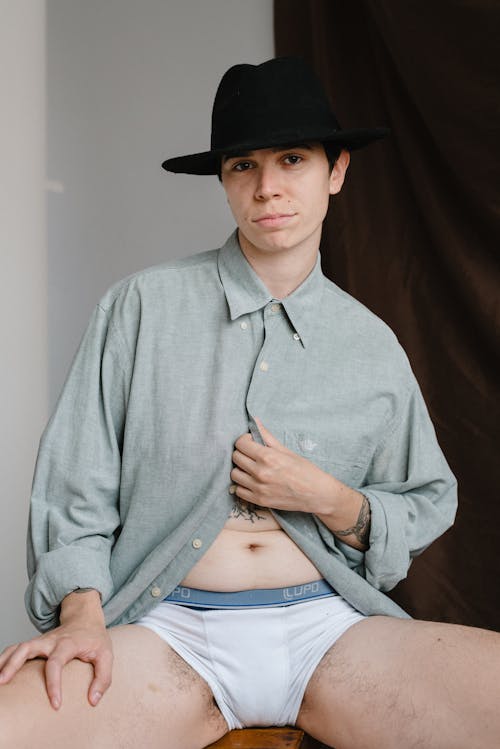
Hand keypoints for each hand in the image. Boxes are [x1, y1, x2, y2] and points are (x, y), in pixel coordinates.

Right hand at [0, 592, 111, 709]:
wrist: (85, 618)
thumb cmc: (95, 639)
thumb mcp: (107, 655)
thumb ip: (103, 678)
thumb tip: (93, 700)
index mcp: (68, 643)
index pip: (56, 663)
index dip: (54, 684)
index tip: (55, 704)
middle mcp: (50, 641)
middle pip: (27, 648)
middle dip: (13, 664)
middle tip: (3, 681)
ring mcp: (40, 641)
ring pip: (17, 647)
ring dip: (4, 662)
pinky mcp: (35, 645)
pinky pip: (15, 650)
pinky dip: (4, 659)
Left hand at [231, 417, 336, 513]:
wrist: (316, 494)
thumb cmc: (305, 470)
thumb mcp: (286, 450)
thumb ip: (267, 437)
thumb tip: (255, 421)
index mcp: (267, 457)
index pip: (240, 444)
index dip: (245, 441)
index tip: (252, 443)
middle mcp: (260, 472)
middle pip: (236, 457)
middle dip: (243, 453)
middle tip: (252, 455)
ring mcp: (258, 488)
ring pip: (234, 474)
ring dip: (241, 469)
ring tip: (252, 468)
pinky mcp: (259, 501)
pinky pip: (239, 490)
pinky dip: (243, 485)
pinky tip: (252, 481)